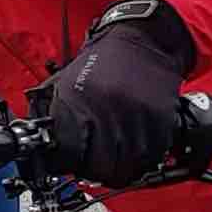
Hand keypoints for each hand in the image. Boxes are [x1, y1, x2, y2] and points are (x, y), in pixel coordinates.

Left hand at [45, 0, 194, 186]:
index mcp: (82, 101)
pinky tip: (136, 149)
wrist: (145, 40)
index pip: (74, 154)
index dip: (73, 166)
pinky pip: (153, 155)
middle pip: (104, 166)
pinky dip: (144, 159)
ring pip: (129, 166)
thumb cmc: (106, 61)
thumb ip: (58, 114)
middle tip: (98, 166)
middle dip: (98, 171)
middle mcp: (110, 110)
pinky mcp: (161, 120)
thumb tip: (50, 147)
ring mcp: (138, 117)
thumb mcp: (68, 81)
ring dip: (123, 168)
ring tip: (117, 159)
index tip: (75, 165)